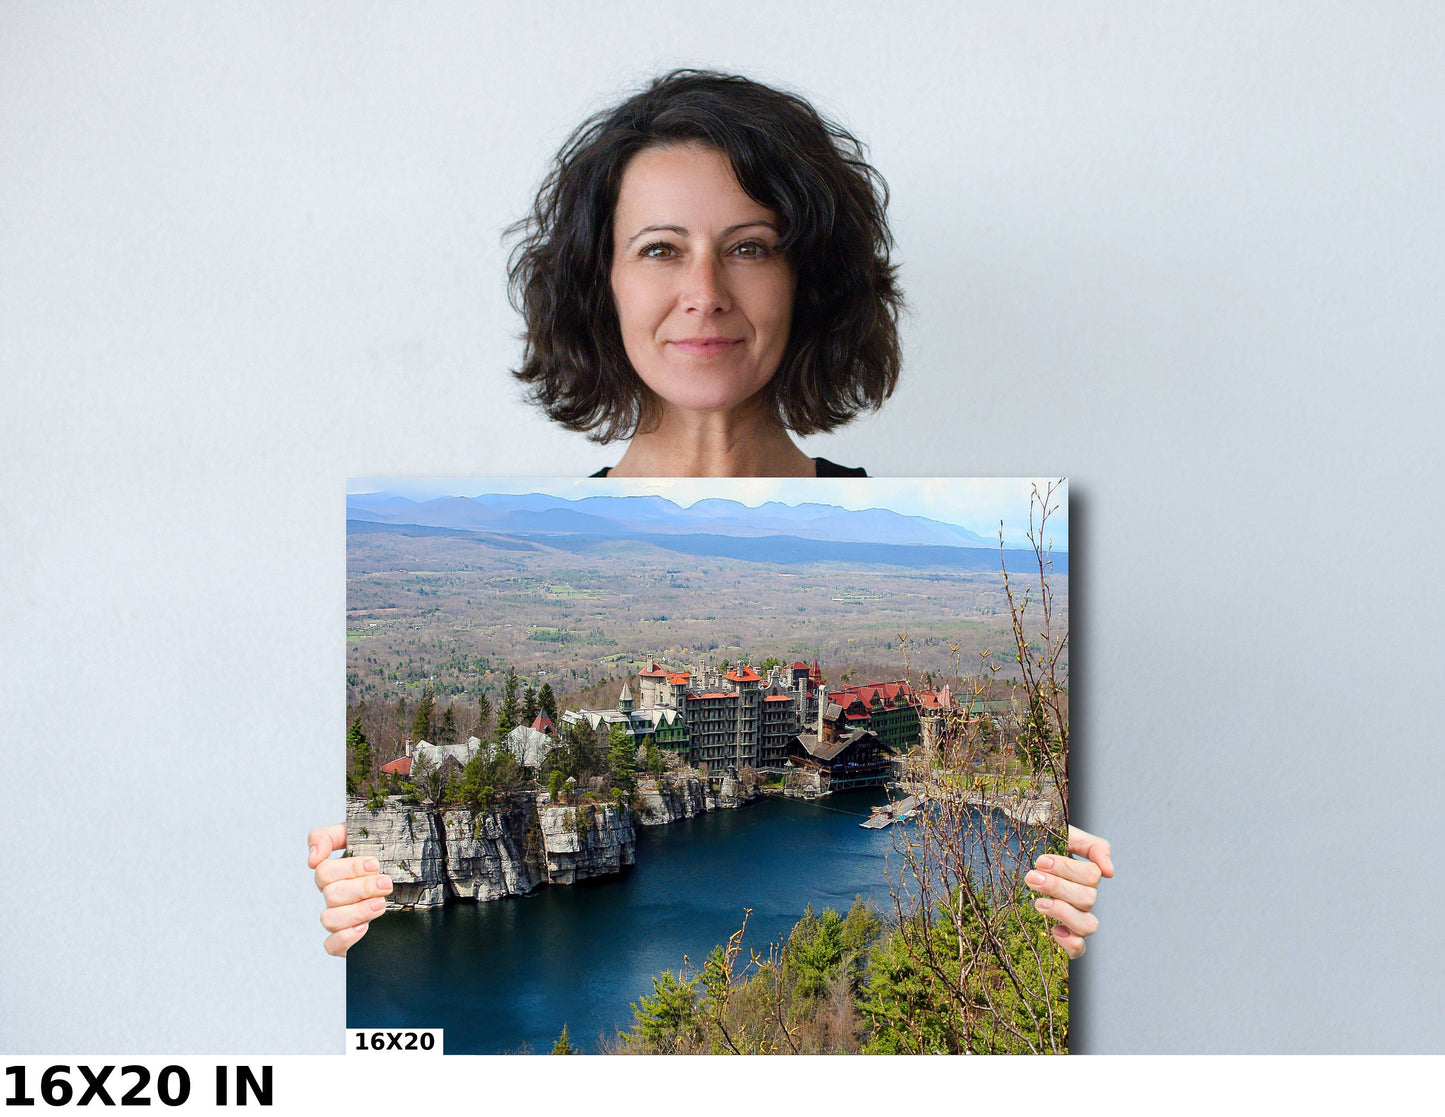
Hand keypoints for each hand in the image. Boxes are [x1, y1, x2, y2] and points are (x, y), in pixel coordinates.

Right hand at [308, 823, 391, 956]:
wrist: (415, 885)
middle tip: (385, 884)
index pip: (324, 871)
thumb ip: (330, 837)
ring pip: (329, 919)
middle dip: (361, 888)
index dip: (350, 868)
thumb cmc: (387, 857)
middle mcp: (335, 896)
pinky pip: (331, 945)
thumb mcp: (363, 837)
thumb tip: (313, 858)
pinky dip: (345, 938)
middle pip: (331, 894)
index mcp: (336, 873)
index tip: (375, 864)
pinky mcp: (347, 940)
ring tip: (381, 904)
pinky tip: (364, 928)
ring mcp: (340, 919)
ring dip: (357, 911)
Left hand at [1025, 825, 1113, 958]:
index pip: (1092, 875)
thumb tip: (1110, 872)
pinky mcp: (1063, 935)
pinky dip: (1070, 942)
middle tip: (1032, 877)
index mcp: (1085, 875)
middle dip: (1057, 887)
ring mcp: (1075, 918)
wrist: (1014, 854)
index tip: (1041, 861)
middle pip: (1088, 898)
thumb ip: (1093, 846)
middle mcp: (1083, 898)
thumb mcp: (1065, 834)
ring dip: (1063, 912)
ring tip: (1038, 902)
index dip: (1067, 869)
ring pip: (1088, 925)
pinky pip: (1078, 949)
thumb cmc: (1041, 844)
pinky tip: (1053, 930)